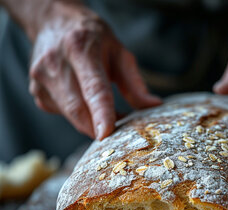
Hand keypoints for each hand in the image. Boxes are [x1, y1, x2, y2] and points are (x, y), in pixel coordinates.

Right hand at [29, 2, 160, 139]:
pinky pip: (65, 115)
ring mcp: (41, 80)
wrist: (54, 23)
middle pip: (79, 110)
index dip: (101, 113)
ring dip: (91, 123)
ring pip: (72, 116)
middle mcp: (55, 64)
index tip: (107, 133)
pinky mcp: (38, 94)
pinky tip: (84, 102)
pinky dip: (80, 117)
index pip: (93, 88)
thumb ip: (135, 83)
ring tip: (103, 113)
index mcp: (80, 49)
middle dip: (99, 127)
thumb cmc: (92, 39)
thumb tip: (154, 106)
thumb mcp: (119, 53)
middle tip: (118, 131)